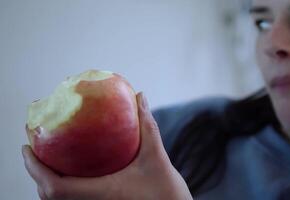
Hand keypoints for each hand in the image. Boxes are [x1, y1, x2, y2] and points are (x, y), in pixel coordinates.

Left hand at [22, 92, 192, 199]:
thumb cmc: (167, 193)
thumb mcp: (157, 157)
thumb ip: (147, 126)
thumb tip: (140, 97)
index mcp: (101, 194)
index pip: (54, 187)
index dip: (35, 167)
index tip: (27, 146)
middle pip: (49, 195)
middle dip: (35, 170)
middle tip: (33, 144)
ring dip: (46, 179)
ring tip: (46, 155)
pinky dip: (61, 187)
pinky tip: (68, 171)